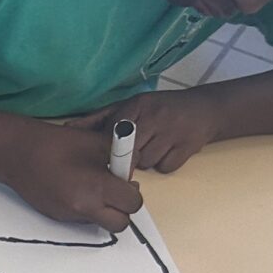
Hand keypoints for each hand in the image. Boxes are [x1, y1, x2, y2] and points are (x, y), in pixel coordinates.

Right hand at [1, 120, 145, 230]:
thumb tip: (130, 168)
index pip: (132, 203)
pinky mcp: (57, 217)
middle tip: (118, 192)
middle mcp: (83, 208)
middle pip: (120, 224)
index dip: (133, 192)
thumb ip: (123, 157)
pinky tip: (77, 188)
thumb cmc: (56, 145)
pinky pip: (82, 219)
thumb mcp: (98, 143)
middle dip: (123, 209)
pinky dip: (87, 208)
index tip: (127, 181)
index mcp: (97, 188)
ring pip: (100, 222)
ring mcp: (69, 215)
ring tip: (94, 187)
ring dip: (104, 210)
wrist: (18, 154)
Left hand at [63, 89, 226, 175]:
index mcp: (138, 105)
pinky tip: (169, 151)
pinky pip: (166, 167)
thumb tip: (68, 128)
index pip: (114, 133)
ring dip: (148, 161)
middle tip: (136, 151)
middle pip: (130, 152)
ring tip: (155, 146)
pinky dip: (166, 164)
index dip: (111, 148)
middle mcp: (156, 116)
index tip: (110, 153)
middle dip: (129, 157)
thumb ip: (99, 119)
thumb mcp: (130, 106)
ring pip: (147, 162)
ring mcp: (173, 131)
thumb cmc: (159, 110)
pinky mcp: (188, 147)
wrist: (204, 109)